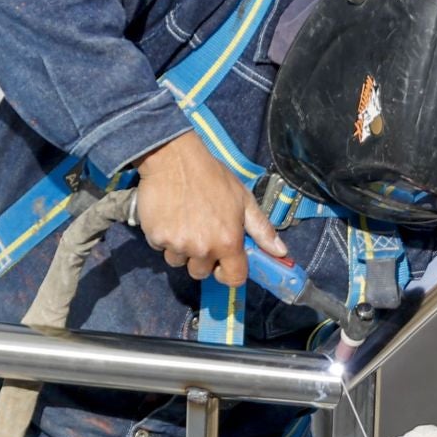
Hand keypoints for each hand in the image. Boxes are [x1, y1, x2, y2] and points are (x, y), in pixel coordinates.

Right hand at [133, 133, 285, 286]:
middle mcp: (203, 248)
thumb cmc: (211, 176)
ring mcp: (178, 244)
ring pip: (178, 261)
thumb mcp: (243, 199)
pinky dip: (163, 236)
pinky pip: (160, 247)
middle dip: (202, 259)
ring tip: (183, 221)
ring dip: (181, 248)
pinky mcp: (156, 237)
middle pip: (201, 273)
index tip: (223, 265)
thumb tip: (280, 251)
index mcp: (228, 242)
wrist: (174, 158)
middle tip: (200, 232)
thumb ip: (262, 229)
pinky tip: (169, 215)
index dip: (229, 274)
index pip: (233, 278)